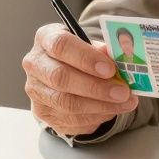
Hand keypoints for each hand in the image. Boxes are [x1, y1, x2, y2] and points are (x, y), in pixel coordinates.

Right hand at [22, 23, 138, 135]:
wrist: (62, 74)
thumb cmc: (78, 55)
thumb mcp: (90, 46)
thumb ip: (103, 51)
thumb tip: (120, 58)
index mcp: (46, 38)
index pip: (61, 45)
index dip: (86, 58)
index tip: (110, 69)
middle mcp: (35, 64)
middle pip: (61, 77)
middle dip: (95, 87)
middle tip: (122, 92)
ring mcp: (36, 91)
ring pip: (66, 103)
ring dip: (100, 105)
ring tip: (123, 103)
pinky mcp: (42, 113)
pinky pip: (70, 120)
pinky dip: (95, 117)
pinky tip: (111, 110)